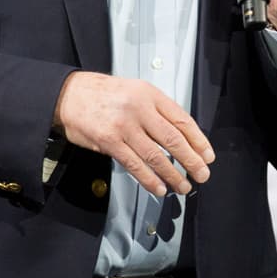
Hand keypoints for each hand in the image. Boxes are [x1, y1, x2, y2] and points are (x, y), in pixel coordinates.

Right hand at [54, 72, 214, 196]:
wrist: (68, 94)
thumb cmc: (101, 93)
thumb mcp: (134, 90)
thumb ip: (156, 110)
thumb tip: (180, 136)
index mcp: (149, 94)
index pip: (182, 119)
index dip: (198, 140)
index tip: (207, 155)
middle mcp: (139, 108)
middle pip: (174, 139)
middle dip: (191, 161)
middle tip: (202, 174)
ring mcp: (124, 126)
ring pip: (156, 156)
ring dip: (173, 175)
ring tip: (183, 186)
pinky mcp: (110, 141)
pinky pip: (135, 165)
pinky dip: (150, 179)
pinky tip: (159, 187)